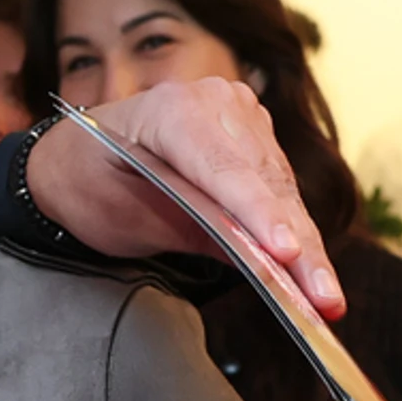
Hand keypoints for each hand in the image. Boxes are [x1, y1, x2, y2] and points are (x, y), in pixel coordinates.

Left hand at [24, 78, 344, 319]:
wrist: (74, 157)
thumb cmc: (88, 184)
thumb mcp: (126, 217)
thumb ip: (192, 230)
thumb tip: (260, 261)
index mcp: (170, 110)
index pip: (224, 169)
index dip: (259, 213)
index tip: (287, 252)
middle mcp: (214, 101)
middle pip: (264, 183)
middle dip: (298, 246)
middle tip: (324, 299)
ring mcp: (239, 112)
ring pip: (282, 189)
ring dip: (308, 246)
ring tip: (328, 298)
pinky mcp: (254, 133)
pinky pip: (280, 187)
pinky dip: (295, 230)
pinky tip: (314, 273)